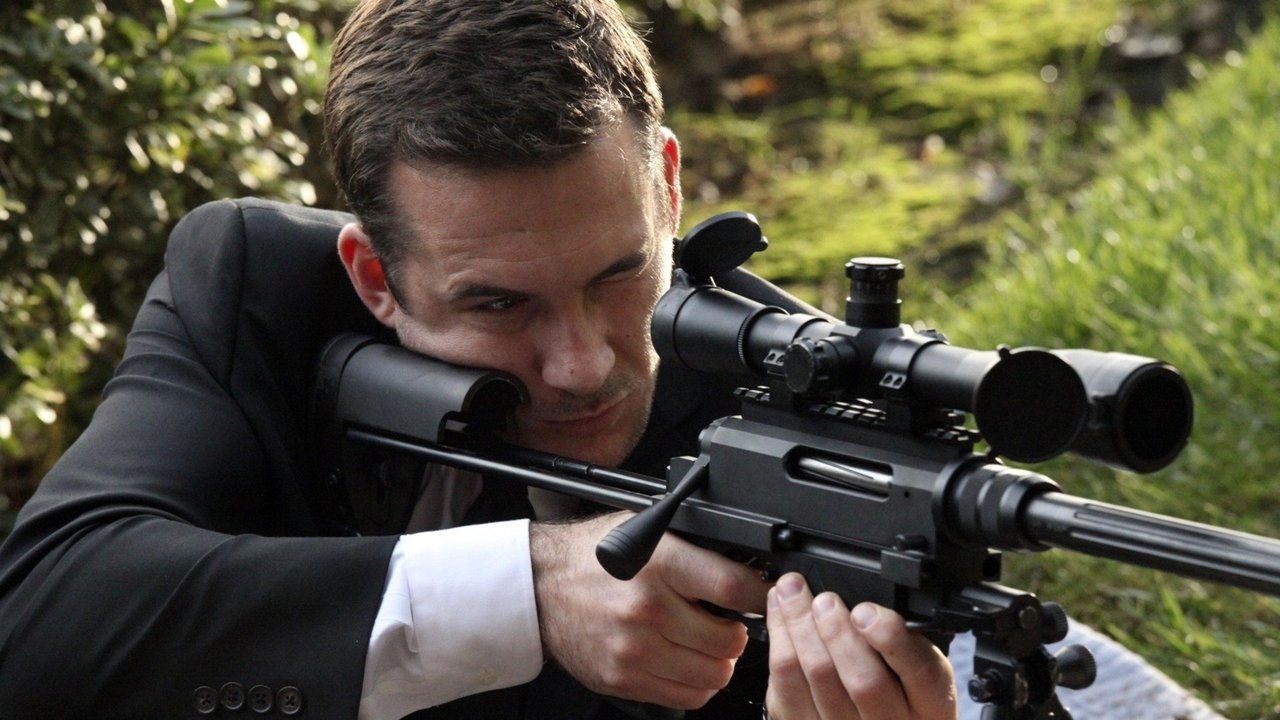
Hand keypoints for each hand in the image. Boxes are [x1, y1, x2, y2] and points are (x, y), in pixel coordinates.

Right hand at [530, 511, 767, 708]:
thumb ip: (692, 549)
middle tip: (729, 621)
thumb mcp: (645, 531)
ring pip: (713, 674)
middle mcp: (648, 609)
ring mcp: (635, 650)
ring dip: (720, 661)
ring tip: (708, 643)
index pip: (732, 588)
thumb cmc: (591, 555)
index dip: (761, 595)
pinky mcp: (624, 678)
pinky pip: (686, 696)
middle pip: (728, 641)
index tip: (769, 596)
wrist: (541, 585)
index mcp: (658, 564)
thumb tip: (743, 563)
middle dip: (739, 632)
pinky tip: (687, 662)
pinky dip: (697, 683)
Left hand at [765, 573, 956, 719]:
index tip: (866, 611)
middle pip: (864, 682)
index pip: (922, 674)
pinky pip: (785, 686)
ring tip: (791, 592)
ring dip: (799, 627)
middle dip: (838, 632)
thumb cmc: (896, 689)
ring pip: (817, 678)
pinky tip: (779, 614)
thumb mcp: (916, 665)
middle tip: (824, 599)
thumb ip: (901, 639)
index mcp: (930, 705)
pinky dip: (779, 640)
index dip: (892, 638)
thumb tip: (865, 597)